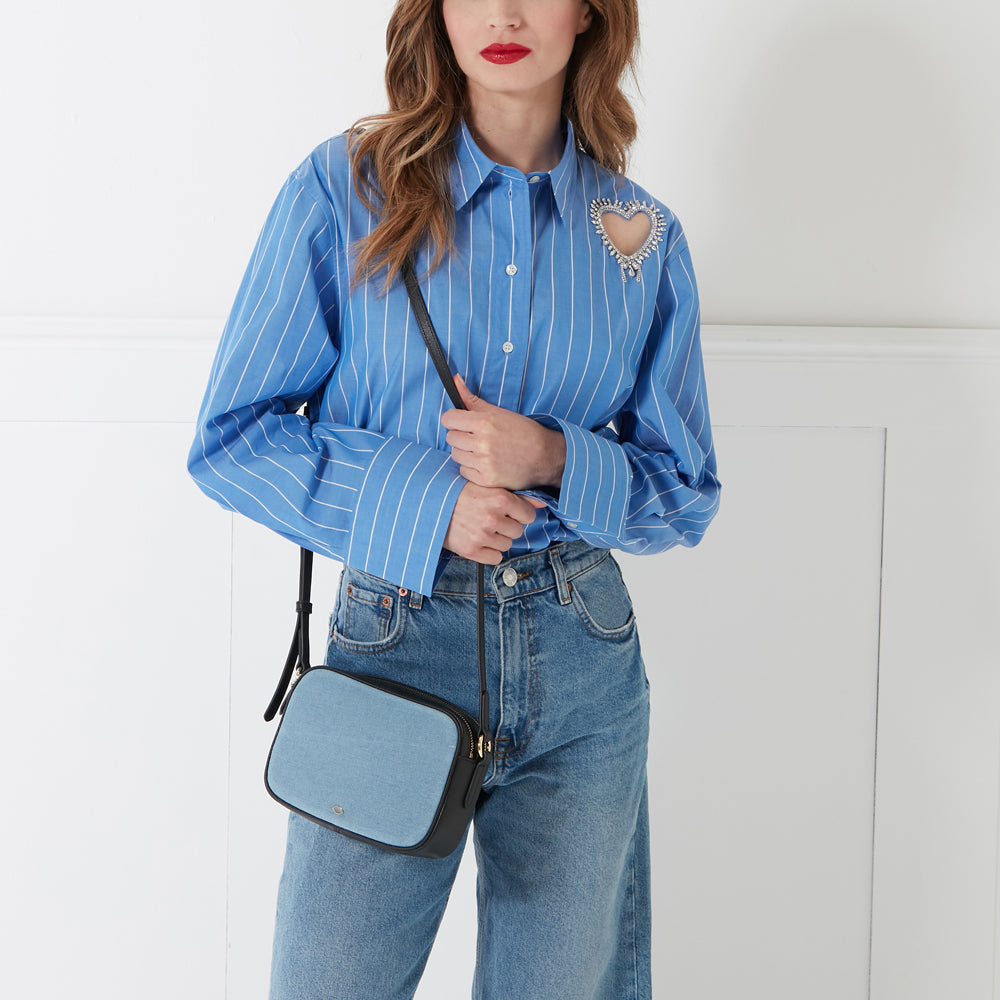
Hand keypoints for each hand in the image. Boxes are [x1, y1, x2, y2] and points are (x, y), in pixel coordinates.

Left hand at [441, 375, 565, 491]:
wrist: (545, 457)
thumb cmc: (523, 432)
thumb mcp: (499, 412)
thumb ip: (472, 399)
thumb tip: (455, 380)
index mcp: (484, 423)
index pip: (448, 419)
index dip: (454, 419)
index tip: (461, 422)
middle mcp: (482, 443)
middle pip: (450, 438)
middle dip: (460, 436)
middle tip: (475, 437)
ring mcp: (484, 463)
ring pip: (456, 455)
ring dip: (465, 452)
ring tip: (481, 450)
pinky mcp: (487, 479)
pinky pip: (463, 471)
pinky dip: (471, 467)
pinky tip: (485, 463)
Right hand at [443, 482, 546, 563]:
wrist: (430, 504)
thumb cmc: (460, 493)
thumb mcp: (489, 487)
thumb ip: (518, 495)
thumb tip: (543, 502)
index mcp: (499, 499)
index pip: (528, 515)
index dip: (519, 514)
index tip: (508, 511)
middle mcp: (492, 518)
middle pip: (518, 531)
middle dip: (508, 526)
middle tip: (491, 518)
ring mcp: (481, 535)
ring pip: (507, 544)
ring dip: (498, 538)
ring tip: (482, 527)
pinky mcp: (471, 550)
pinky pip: (496, 558)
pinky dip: (489, 552)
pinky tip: (479, 540)